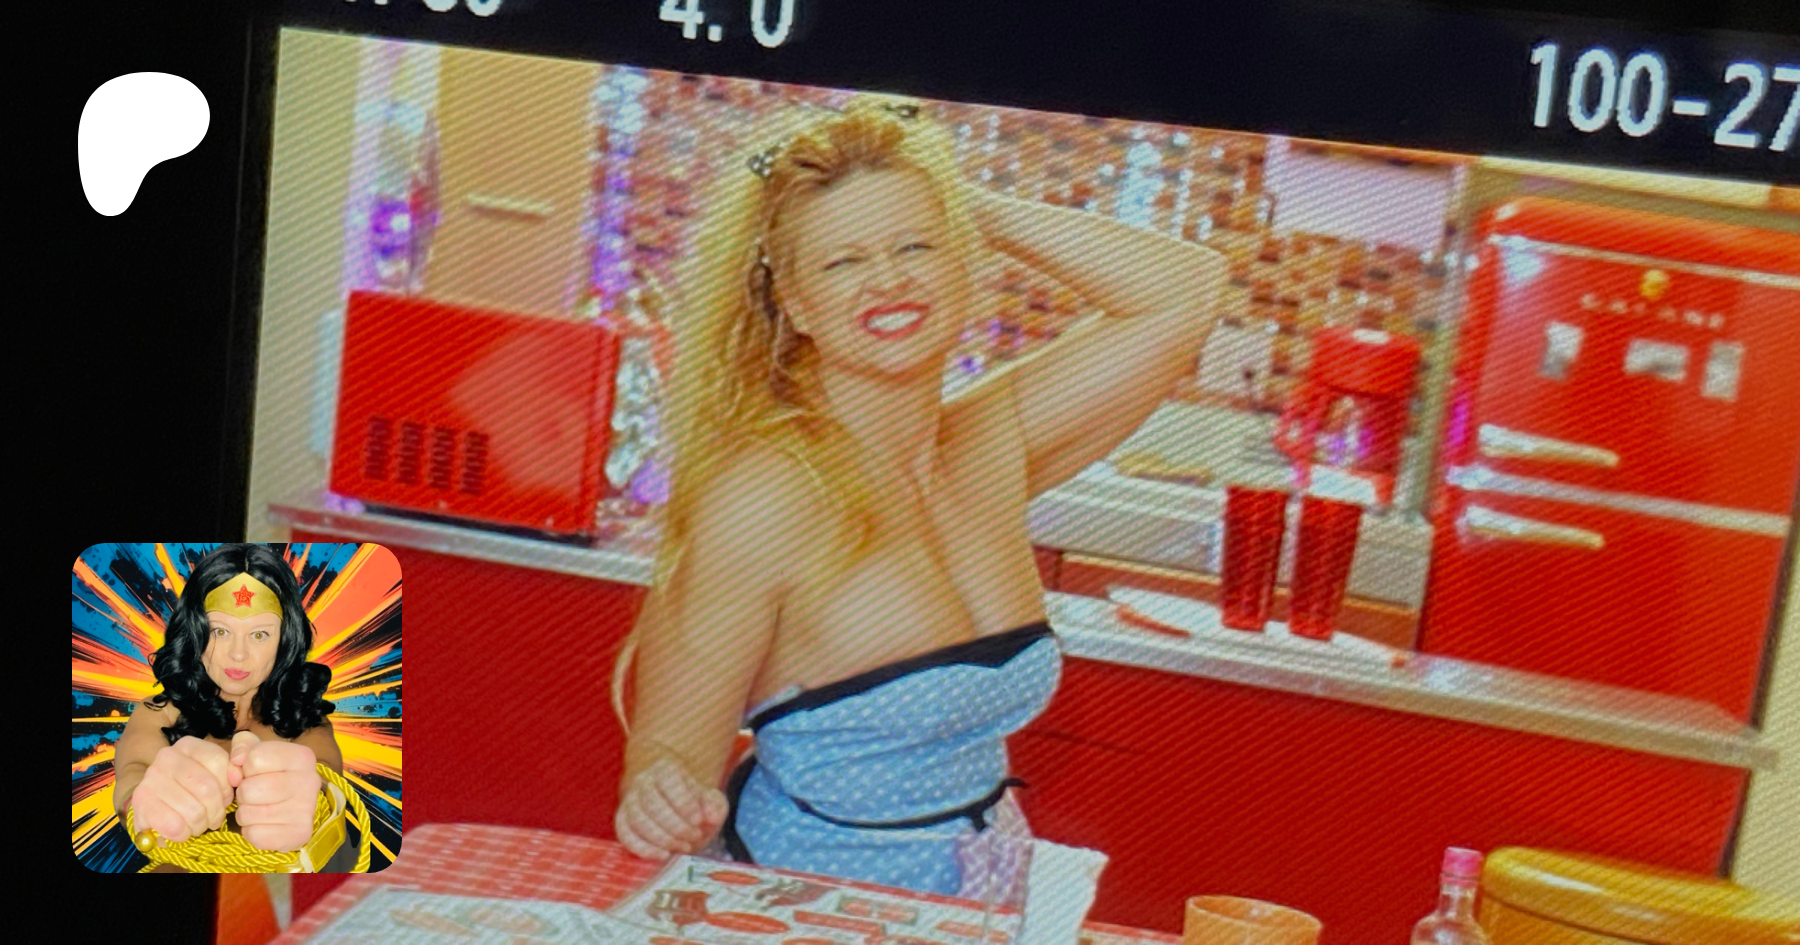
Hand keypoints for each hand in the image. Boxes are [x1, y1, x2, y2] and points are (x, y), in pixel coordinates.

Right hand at [130, 736, 233, 843]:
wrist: (153, 807)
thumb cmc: (190, 791)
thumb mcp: (214, 774)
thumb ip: (231, 769)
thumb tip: (237, 777)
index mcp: (188, 745)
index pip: (218, 761)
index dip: (226, 787)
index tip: (225, 799)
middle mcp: (167, 756)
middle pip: (207, 787)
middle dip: (215, 811)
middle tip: (213, 819)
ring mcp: (151, 778)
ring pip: (193, 809)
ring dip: (200, 825)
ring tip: (198, 825)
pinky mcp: (141, 802)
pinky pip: (173, 825)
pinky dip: (183, 834)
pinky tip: (182, 831)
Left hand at [228, 731, 321, 852]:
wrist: (293, 806)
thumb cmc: (270, 775)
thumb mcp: (256, 751)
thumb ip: (242, 744)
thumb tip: (237, 761)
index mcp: (302, 756)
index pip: (255, 758)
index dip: (245, 767)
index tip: (254, 772)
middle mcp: (310, 781)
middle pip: (249, 789)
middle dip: (243, 793)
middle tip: (255, 794)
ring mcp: (307, 809)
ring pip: (247, 814)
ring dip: (245, 813)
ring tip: (259, 808)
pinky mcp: (299, 833)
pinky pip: (254, 834)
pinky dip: (251, 831)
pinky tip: (264, 824)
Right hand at [615, 757, 728, 859]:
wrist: (678, 810)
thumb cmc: (696, 804)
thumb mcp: (712, 801)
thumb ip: (715, 806)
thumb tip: (710, 817)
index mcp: (666, 769)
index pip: (668, 780)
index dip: (683, 802)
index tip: (699, 821)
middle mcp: (643, 781)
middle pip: (651, 803)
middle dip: (675, 825)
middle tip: (694, 836)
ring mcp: (629, 801)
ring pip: (637, 820)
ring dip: (662, 838)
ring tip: (684, 846)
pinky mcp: (622, 822)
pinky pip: (626, 835)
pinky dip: (643, 848)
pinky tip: (663, 855)